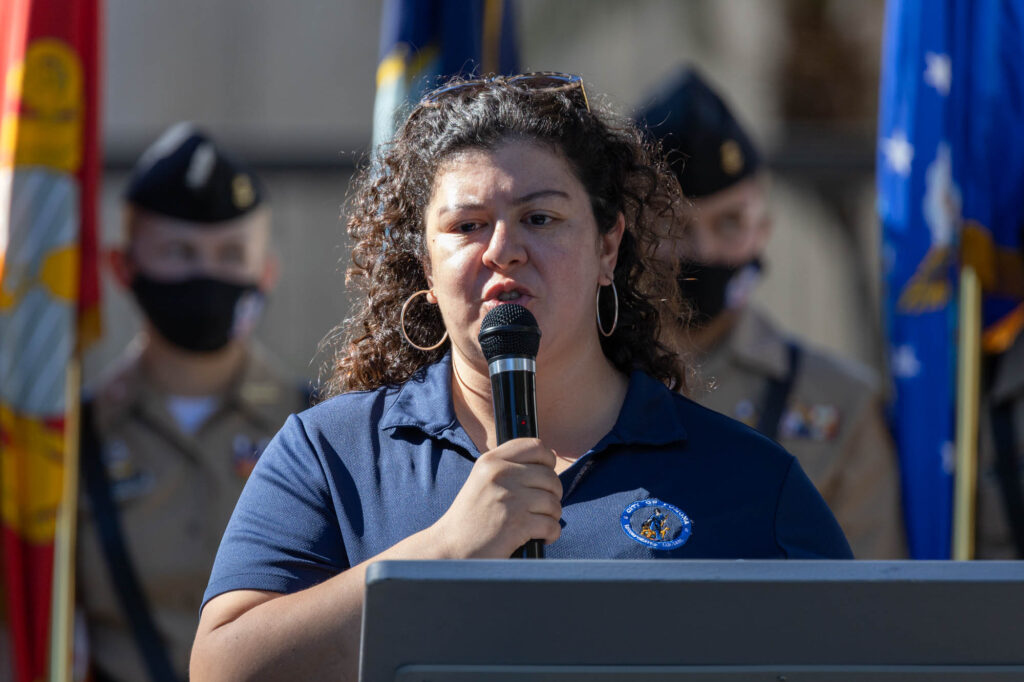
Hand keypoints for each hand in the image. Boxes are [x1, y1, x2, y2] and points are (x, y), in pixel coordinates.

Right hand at [432, 438, 562, 557]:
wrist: (451, 547)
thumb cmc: (470, 516)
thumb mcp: (482, 479)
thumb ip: (511, 466)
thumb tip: (551, 458)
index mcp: (491, 461)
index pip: (536, 447)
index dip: (547, 462)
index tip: (544, 476)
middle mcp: (501, 475)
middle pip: (550, 477)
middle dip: (552, 494)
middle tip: (540, 508)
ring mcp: (510, 499)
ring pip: (554, 502)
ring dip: (552, 516)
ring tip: (538, 523)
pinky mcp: (518, 524)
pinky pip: (552, 525)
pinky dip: (551, 534)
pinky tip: (540, 538)